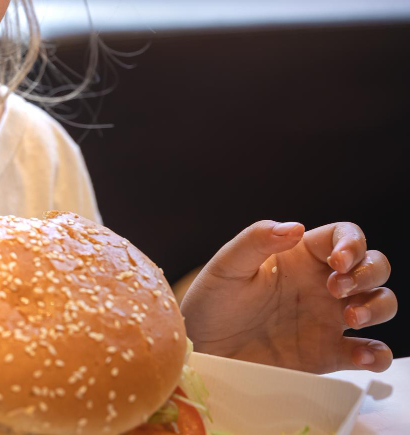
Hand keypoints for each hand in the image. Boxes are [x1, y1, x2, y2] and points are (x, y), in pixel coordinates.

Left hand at [181, 220, 396, 372]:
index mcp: (299, 257)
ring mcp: (328, 319)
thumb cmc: (211, 302)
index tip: (338, 262)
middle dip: (368, 273)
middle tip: (337, 289)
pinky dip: (377, 354)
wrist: (202, 350)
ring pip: (381, 303)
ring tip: (351, 317)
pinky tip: (360, 355)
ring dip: (379, 306)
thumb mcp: (226, 266)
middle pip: (373, 266)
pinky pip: (371, 353)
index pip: (343, 236)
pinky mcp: (329, 354)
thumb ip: (256, 240)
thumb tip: (295, 227)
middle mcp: (320, 284)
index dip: (352, 244)